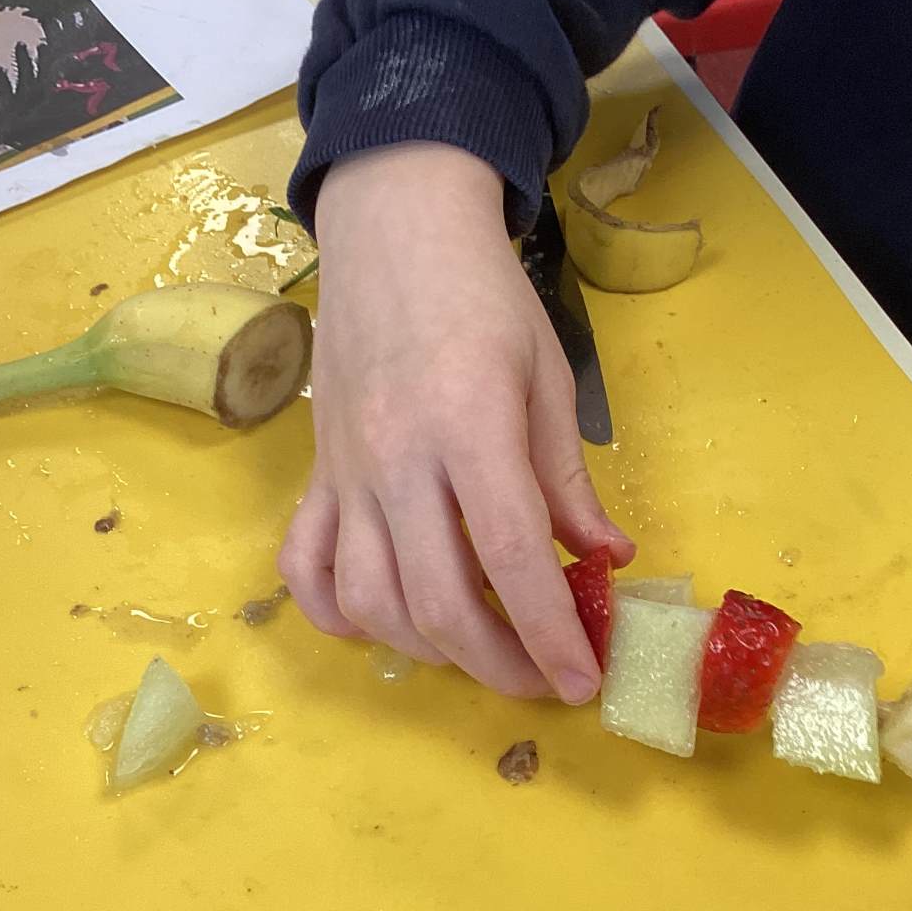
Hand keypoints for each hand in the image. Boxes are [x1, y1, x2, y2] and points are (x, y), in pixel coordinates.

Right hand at [279, 143, 633, 700]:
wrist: (393, 229)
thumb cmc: (484, 297)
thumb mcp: (548, 377)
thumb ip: (568, 480)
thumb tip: (606, 560)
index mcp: (469, 426)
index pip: (513, 555)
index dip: (550, 632)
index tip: (583, 680)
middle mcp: (398, 458)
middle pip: (438, 600)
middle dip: (498, 664)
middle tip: (541, 681)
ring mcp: (346, 471)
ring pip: (371, 601)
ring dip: (429, 650)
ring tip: (479, 651)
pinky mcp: (316, 474)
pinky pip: (305, 567)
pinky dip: (339, 615)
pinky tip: (386, 624)